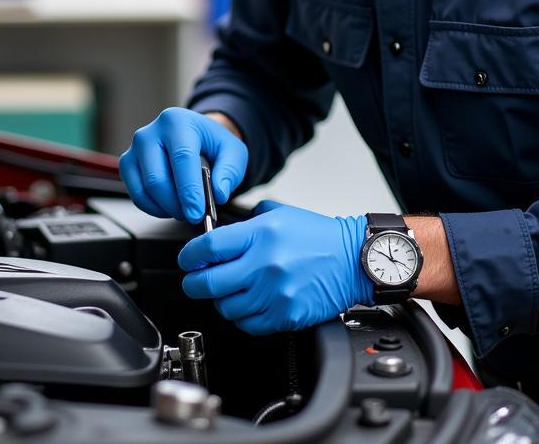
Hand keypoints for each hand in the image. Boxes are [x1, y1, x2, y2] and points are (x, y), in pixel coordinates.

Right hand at [118, 108, 247, 221]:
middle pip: (157, 178)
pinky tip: (170, 205)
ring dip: (166, 209)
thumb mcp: (233, 151)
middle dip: (176, 205)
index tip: (197, 212)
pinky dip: (155, 208)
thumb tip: (218, 193)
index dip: (189, 190)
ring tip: (185, 209)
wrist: (193, 135)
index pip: (182, 158)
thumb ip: (230, 171)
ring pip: (145, 190)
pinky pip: (136, 195)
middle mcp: (150, 132)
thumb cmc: (211, 143)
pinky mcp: (127, 164)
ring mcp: (135, 149)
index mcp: (177, 122)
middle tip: (193, 215)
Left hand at [177, 201, 372, 333]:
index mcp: (261, 234)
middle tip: (195, 281)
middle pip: (209, 283)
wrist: (351, 260)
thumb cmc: (317, 236)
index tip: (187, 260)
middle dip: (194, 283)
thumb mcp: (279, 214)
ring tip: (232, 290)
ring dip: (222, 300)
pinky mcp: (285, 316)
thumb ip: (246, 223)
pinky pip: (248, 324)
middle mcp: (265, 264)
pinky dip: (243, 316)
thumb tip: (218, 237)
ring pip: (226, 307)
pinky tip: (250, 303)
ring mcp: (275, 293)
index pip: (209, 248)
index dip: (190, 256)